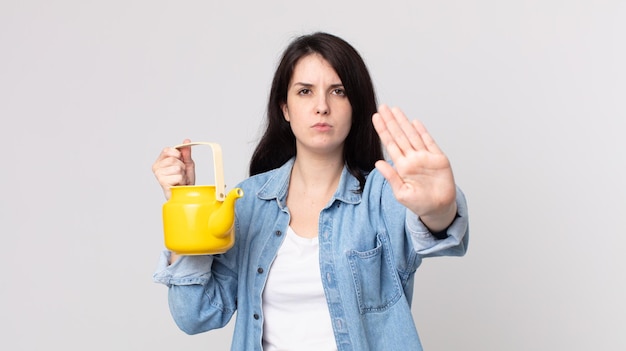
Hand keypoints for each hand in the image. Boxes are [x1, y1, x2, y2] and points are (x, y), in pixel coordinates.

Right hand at [151, 138, 195, 199]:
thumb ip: (186, 152)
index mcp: (160, 160)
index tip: (180, 161)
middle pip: (173, 159)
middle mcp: (156, 167)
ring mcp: (158, 175)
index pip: (167, 150)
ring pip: (177, 168)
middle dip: (182, 166)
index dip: (177, 154)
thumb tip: (186, 141)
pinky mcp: (162, 182)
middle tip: (181, 173)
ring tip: (180, 179)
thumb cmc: (184, 180)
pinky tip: (178, 184)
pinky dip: (182, 180)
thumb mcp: (187, 163)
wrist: (184, 194)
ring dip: (183, 174)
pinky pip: (178, 176)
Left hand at [372, 105, 456, 231]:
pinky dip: (422, 132)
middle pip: (399, 135)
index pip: (390, 144)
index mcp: (402, 166)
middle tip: (382, 107)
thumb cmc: (419, 203)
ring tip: (395, 110)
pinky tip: (415, 122)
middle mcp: (412, 158)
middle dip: (390, 121)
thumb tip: (378, 163)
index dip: (383, 130)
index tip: (375, 118)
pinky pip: (429, 142)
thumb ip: (391, 177)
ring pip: (412, 135)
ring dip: (404, 122)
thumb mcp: (401, 193)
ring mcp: (425, 157)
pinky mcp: (438, 159)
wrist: (439, 208)